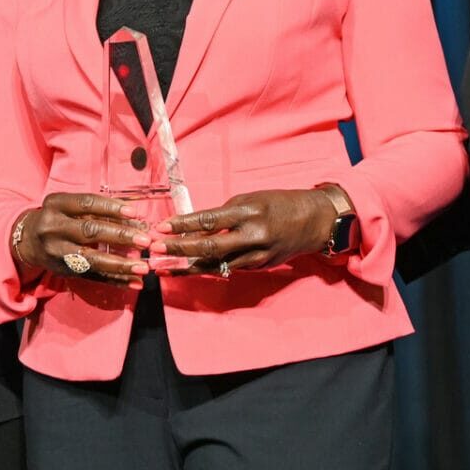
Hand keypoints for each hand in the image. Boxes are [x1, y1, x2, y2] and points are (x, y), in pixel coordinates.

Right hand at [11, 192, 151, 289]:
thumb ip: (94, 209)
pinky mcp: (62, 271)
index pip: (86, 203)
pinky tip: (132, 282)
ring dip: (120, 265)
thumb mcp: (67, 205)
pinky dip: (114, 280)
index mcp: (56, 204)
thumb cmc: (57, 217)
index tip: (134, 212)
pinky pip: (91, 277)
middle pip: (89, 232)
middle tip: (145, 241)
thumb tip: (133, 218)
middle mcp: (53, 228)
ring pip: (91, 260)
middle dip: (120, 236)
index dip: (110, 208)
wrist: (26, 240)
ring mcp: (57, 252)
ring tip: (143, 268)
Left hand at [148, 188, 338, 274]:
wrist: (314, 221)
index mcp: (248, 211)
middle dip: (179, 249)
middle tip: (155, 249)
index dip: (183, 225)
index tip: (161, 227)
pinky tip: (190, 269)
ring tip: (164, 267)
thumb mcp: (251, 199)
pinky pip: (230, 269)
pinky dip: (209, 269)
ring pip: (217, 264)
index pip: (209, 219)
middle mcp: (252, 234)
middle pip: (209, 246)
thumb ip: (226, 214)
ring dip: (188, 266)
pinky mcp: (261, 267)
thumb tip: (196, 227)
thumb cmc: (278, 203)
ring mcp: (257, 255)